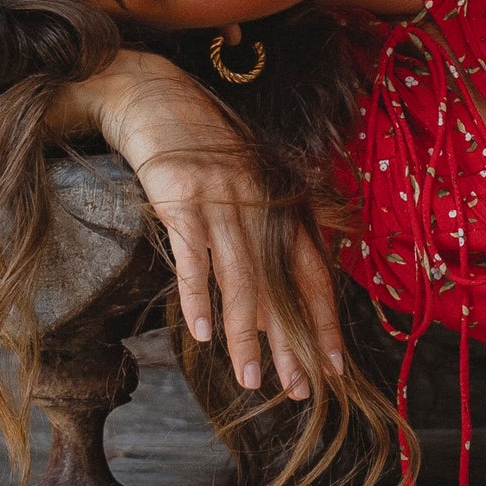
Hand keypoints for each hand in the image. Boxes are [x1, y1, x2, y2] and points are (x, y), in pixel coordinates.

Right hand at [76, 52, 343, 396]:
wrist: (151, 94)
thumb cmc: (198, 148)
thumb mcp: (240, 189)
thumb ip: (257, 239)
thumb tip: (265, 303)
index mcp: (281, 204)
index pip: (313, 274)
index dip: (324, 321)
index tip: (334, 365)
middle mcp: (261, 203)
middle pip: (282, 287)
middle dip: (292, 344)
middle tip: (301, 391)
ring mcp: (223, 199)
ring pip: (242, 280)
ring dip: (245, 336)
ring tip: (252, 380)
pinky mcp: (182, 196)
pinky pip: (195, 256)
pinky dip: (198, 296)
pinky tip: (201, 334)